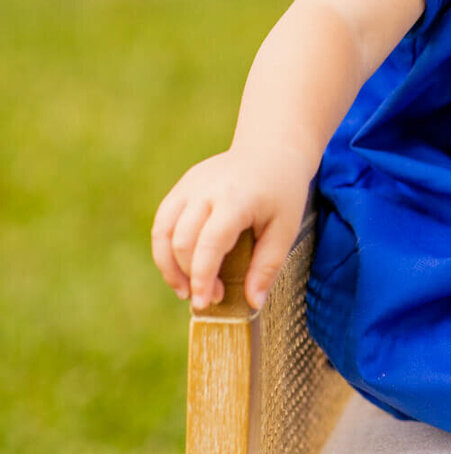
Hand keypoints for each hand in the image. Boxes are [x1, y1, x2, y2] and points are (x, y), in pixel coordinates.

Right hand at [151, 145, 312, 310]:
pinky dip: (165, 248)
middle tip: (209, 298)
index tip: (205, 303)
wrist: (272, 150)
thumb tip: (253, 303)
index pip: (209, 243)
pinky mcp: (182, 186)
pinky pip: (163, 220)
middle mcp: (206, 189)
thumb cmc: (282, 192)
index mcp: (235, 198)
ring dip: (168, 266)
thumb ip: (267, 266)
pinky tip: (180, 267)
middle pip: (182, 240)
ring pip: (163, 231)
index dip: (202, 276)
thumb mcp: (285, 229)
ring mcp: (190, 185)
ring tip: (184, 290)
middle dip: (189, 276)